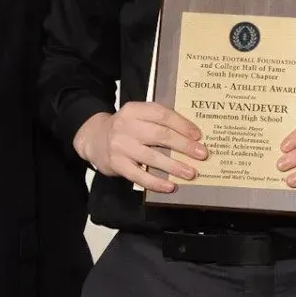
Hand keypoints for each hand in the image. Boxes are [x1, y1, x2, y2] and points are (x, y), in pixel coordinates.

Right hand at [73, 103, 205, 193]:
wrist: (94, 138)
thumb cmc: (125, 128)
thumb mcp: (138, 116)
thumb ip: (158, 122)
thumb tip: (191, 137)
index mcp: (134, 110)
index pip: (162, 114)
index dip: (182, 125)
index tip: (198, 135)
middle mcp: (126, 126)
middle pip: (160, 135)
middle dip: (184, 146)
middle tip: (202, 154)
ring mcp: (120, 146)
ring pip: (152, 157)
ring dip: (174, 166)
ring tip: (191, 173)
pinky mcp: (116, 164)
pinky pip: (139, 176)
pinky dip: (156, 182)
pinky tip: (170, 186)